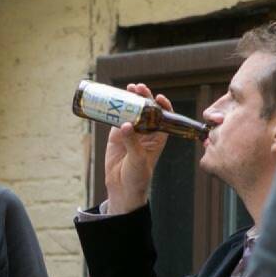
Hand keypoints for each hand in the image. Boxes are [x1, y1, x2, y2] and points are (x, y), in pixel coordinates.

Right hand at [104, 83, 173, 214]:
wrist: (122, 188)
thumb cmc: (138, 176)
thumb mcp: (138, 159)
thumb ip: (132, 142)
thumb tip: (125, 124)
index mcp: (158, 137)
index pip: (163, 117)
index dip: (162, 105)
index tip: (157, 98)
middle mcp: (145, 132)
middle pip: (146, 109)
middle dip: (143, 97)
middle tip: (137, 88)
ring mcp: (130, 132)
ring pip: (131, 111)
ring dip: (129, 99)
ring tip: (127, 89)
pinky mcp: (116, 136)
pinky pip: (116, 119)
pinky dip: (114, 109)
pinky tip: (112, 100)